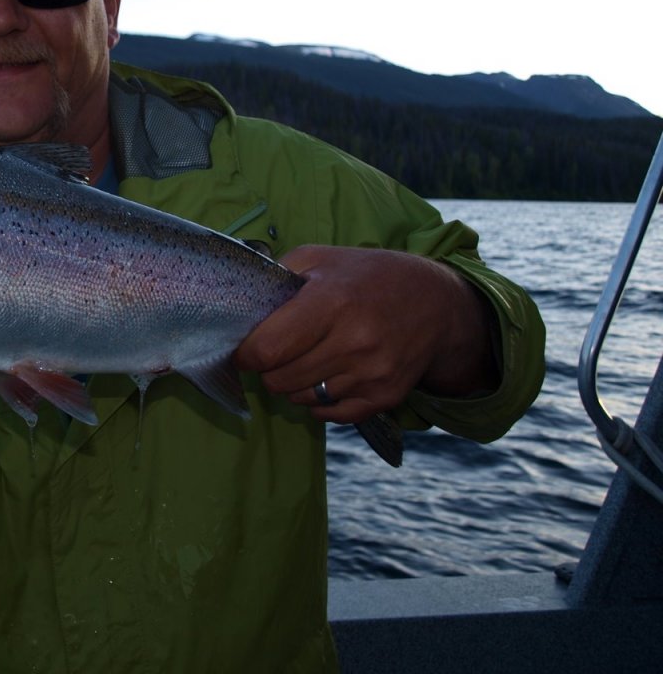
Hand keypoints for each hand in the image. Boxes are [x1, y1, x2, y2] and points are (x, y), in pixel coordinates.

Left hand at [234, 245, 497, 423]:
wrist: (436, 304)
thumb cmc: (368, 277)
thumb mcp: (320, 259)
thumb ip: (276, 278)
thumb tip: (237, 306)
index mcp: (331, 302)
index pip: (266, 349)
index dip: (245, 353)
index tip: (245, 347)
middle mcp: (354, 342)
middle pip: (279, 380)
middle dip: (268, 369)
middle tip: (276, 352)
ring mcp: (372, 373)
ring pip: (301, 399)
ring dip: (293, 384)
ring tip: (306, 357)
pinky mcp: (384, 397)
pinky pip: (329, 415)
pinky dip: (318, 401)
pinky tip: (327, 374)